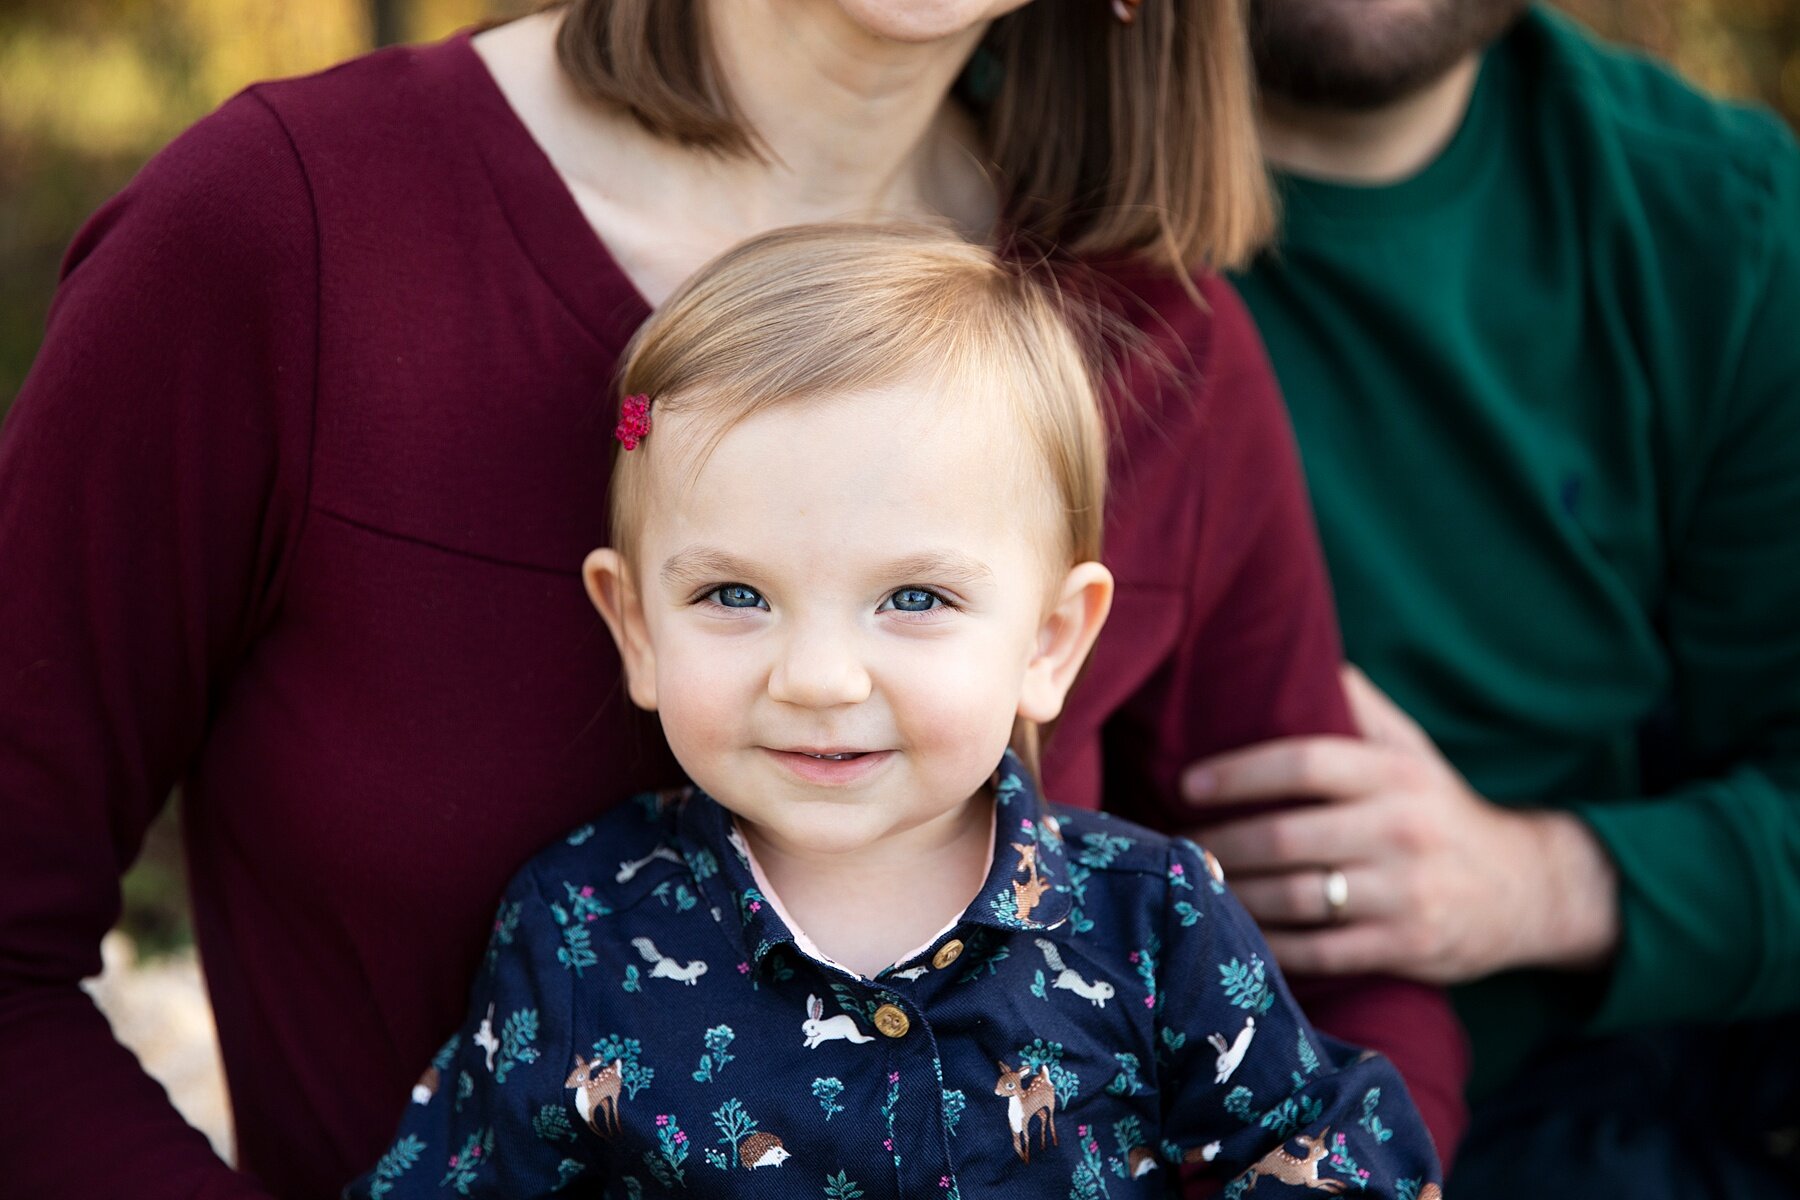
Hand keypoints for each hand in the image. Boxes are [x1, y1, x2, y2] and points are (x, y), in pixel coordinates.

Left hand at [1181, 665, 1618, 983]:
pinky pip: (1319, 951)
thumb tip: (1295, 645)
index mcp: (1394, 774)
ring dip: (1234, 894)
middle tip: (1174, 845)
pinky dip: (1269, 945)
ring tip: (1195, 886)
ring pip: (1296, 897)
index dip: (1238, 773)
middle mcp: (1402, 829)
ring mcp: (1407, 893)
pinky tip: (1233, 933)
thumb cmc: (1438, 808)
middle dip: (1221, 843)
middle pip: (1287, 837)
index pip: (1303, 763)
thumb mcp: (1410, 749)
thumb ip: (1356, 705)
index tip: (1186, 784)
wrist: (1527, 888)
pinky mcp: (1407, 946)